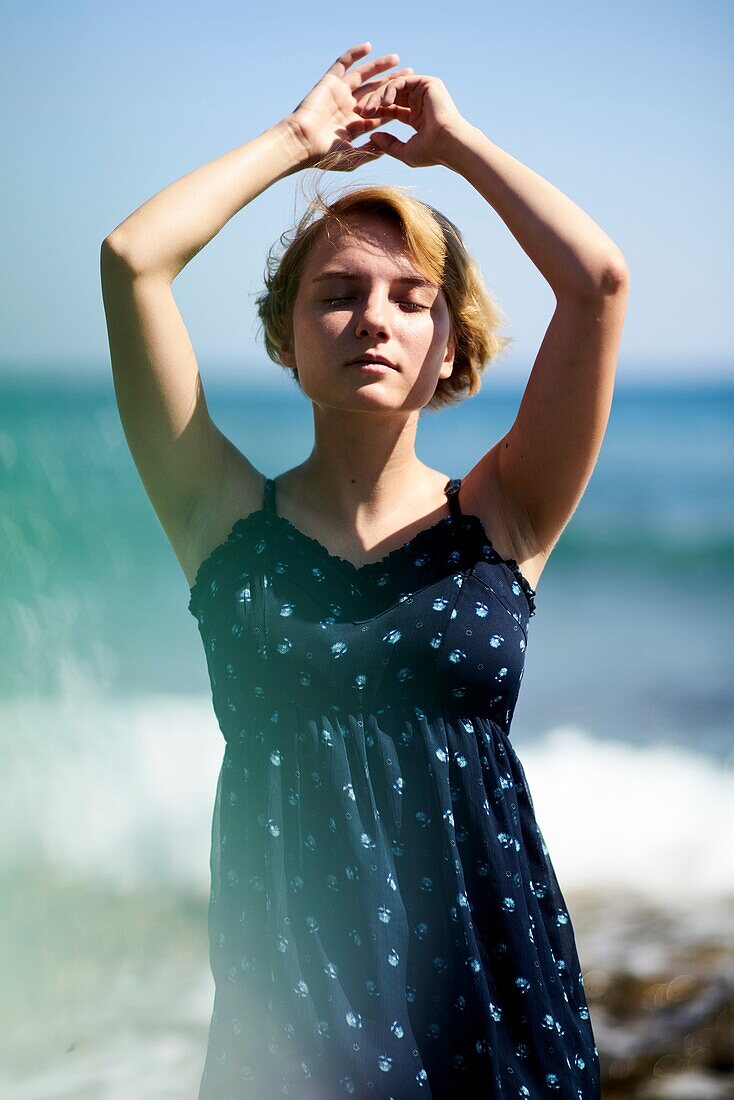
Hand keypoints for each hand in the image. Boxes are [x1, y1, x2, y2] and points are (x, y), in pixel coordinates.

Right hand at [288, 41, 415, 171]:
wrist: (302, 143)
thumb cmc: (323, 156)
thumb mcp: (351, 159)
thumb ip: (370, 153)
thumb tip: (387, 149)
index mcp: (354, 125)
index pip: (379, 112)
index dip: (395, 104)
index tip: (412, 98)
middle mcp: (348, 107)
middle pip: (375, 91)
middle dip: (392, 83)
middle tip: (410, 74)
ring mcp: (339, 94)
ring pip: (363, 76)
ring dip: (379, 67)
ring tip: (397, 59)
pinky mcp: (329, 83)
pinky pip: (343, 64)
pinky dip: (354, 54)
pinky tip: (369, 47)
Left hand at [355, 74, 467, 167]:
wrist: (450, 145)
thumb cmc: (432, 153)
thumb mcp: (405, 151)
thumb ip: (389, 145)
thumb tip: (372, 137)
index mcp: (417, 117)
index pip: (391, 110)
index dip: (375, 112)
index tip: (360, 117)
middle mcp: (421, 102)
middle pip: (391, 96)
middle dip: (373, 102)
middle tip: (359, 111)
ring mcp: (425, 91)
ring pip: (394, 87)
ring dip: (378, 96)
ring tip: (369, 110)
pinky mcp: (428, 83)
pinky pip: (402, 82)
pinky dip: (390, 90)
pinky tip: (384, 103)